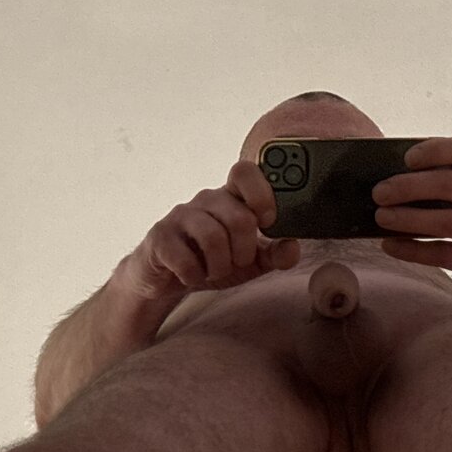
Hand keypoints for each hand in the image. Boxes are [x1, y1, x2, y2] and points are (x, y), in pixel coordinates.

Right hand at [128, 160, 301, 300]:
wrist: (167, 279)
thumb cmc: (212, 260)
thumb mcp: (251, 261)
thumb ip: (275, 254)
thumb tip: (292, 247)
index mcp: (230, 197)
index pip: (245, 172)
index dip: (262, 195)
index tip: (267, 223)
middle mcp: (206, 200)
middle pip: (239, 217)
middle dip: (244, 251)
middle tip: (237, 262)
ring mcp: (180, 216)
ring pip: (213, 238)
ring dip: (220, 266)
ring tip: (214, 271)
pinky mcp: (160, 237)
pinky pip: (186, 260)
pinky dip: (195, 276)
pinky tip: (193, 275)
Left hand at [371, 137, 451, 308]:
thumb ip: (450, 186)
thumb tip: (391, 179)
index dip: (437, 149)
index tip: (408, 157)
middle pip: (451, 185)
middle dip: (409, 186)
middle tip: (378, 192)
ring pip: (448, 221)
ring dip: (408, 218)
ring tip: (380, 217)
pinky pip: (445, 255)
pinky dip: (413, 250)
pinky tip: (389, 246)